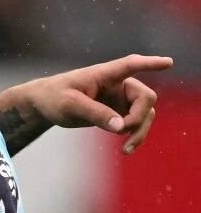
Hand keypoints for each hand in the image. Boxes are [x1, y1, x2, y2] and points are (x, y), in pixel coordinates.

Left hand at [11, 54, 171, 154]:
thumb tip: (121, 127)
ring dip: (140, 131)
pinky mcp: (117, 112)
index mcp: (105, 74)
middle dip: (139, 117)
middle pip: (145, 98)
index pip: (131, 65)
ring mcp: (120, 98)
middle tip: (122, 132)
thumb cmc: (53, 97)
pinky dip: (134, 135)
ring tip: (126, 150)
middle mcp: (118, 84)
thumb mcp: (70, 105)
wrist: (44, 105)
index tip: (168, 62)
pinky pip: (135, 123)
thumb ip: (96, 114)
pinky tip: (126, 149)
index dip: (149, 64)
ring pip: (145, 113)